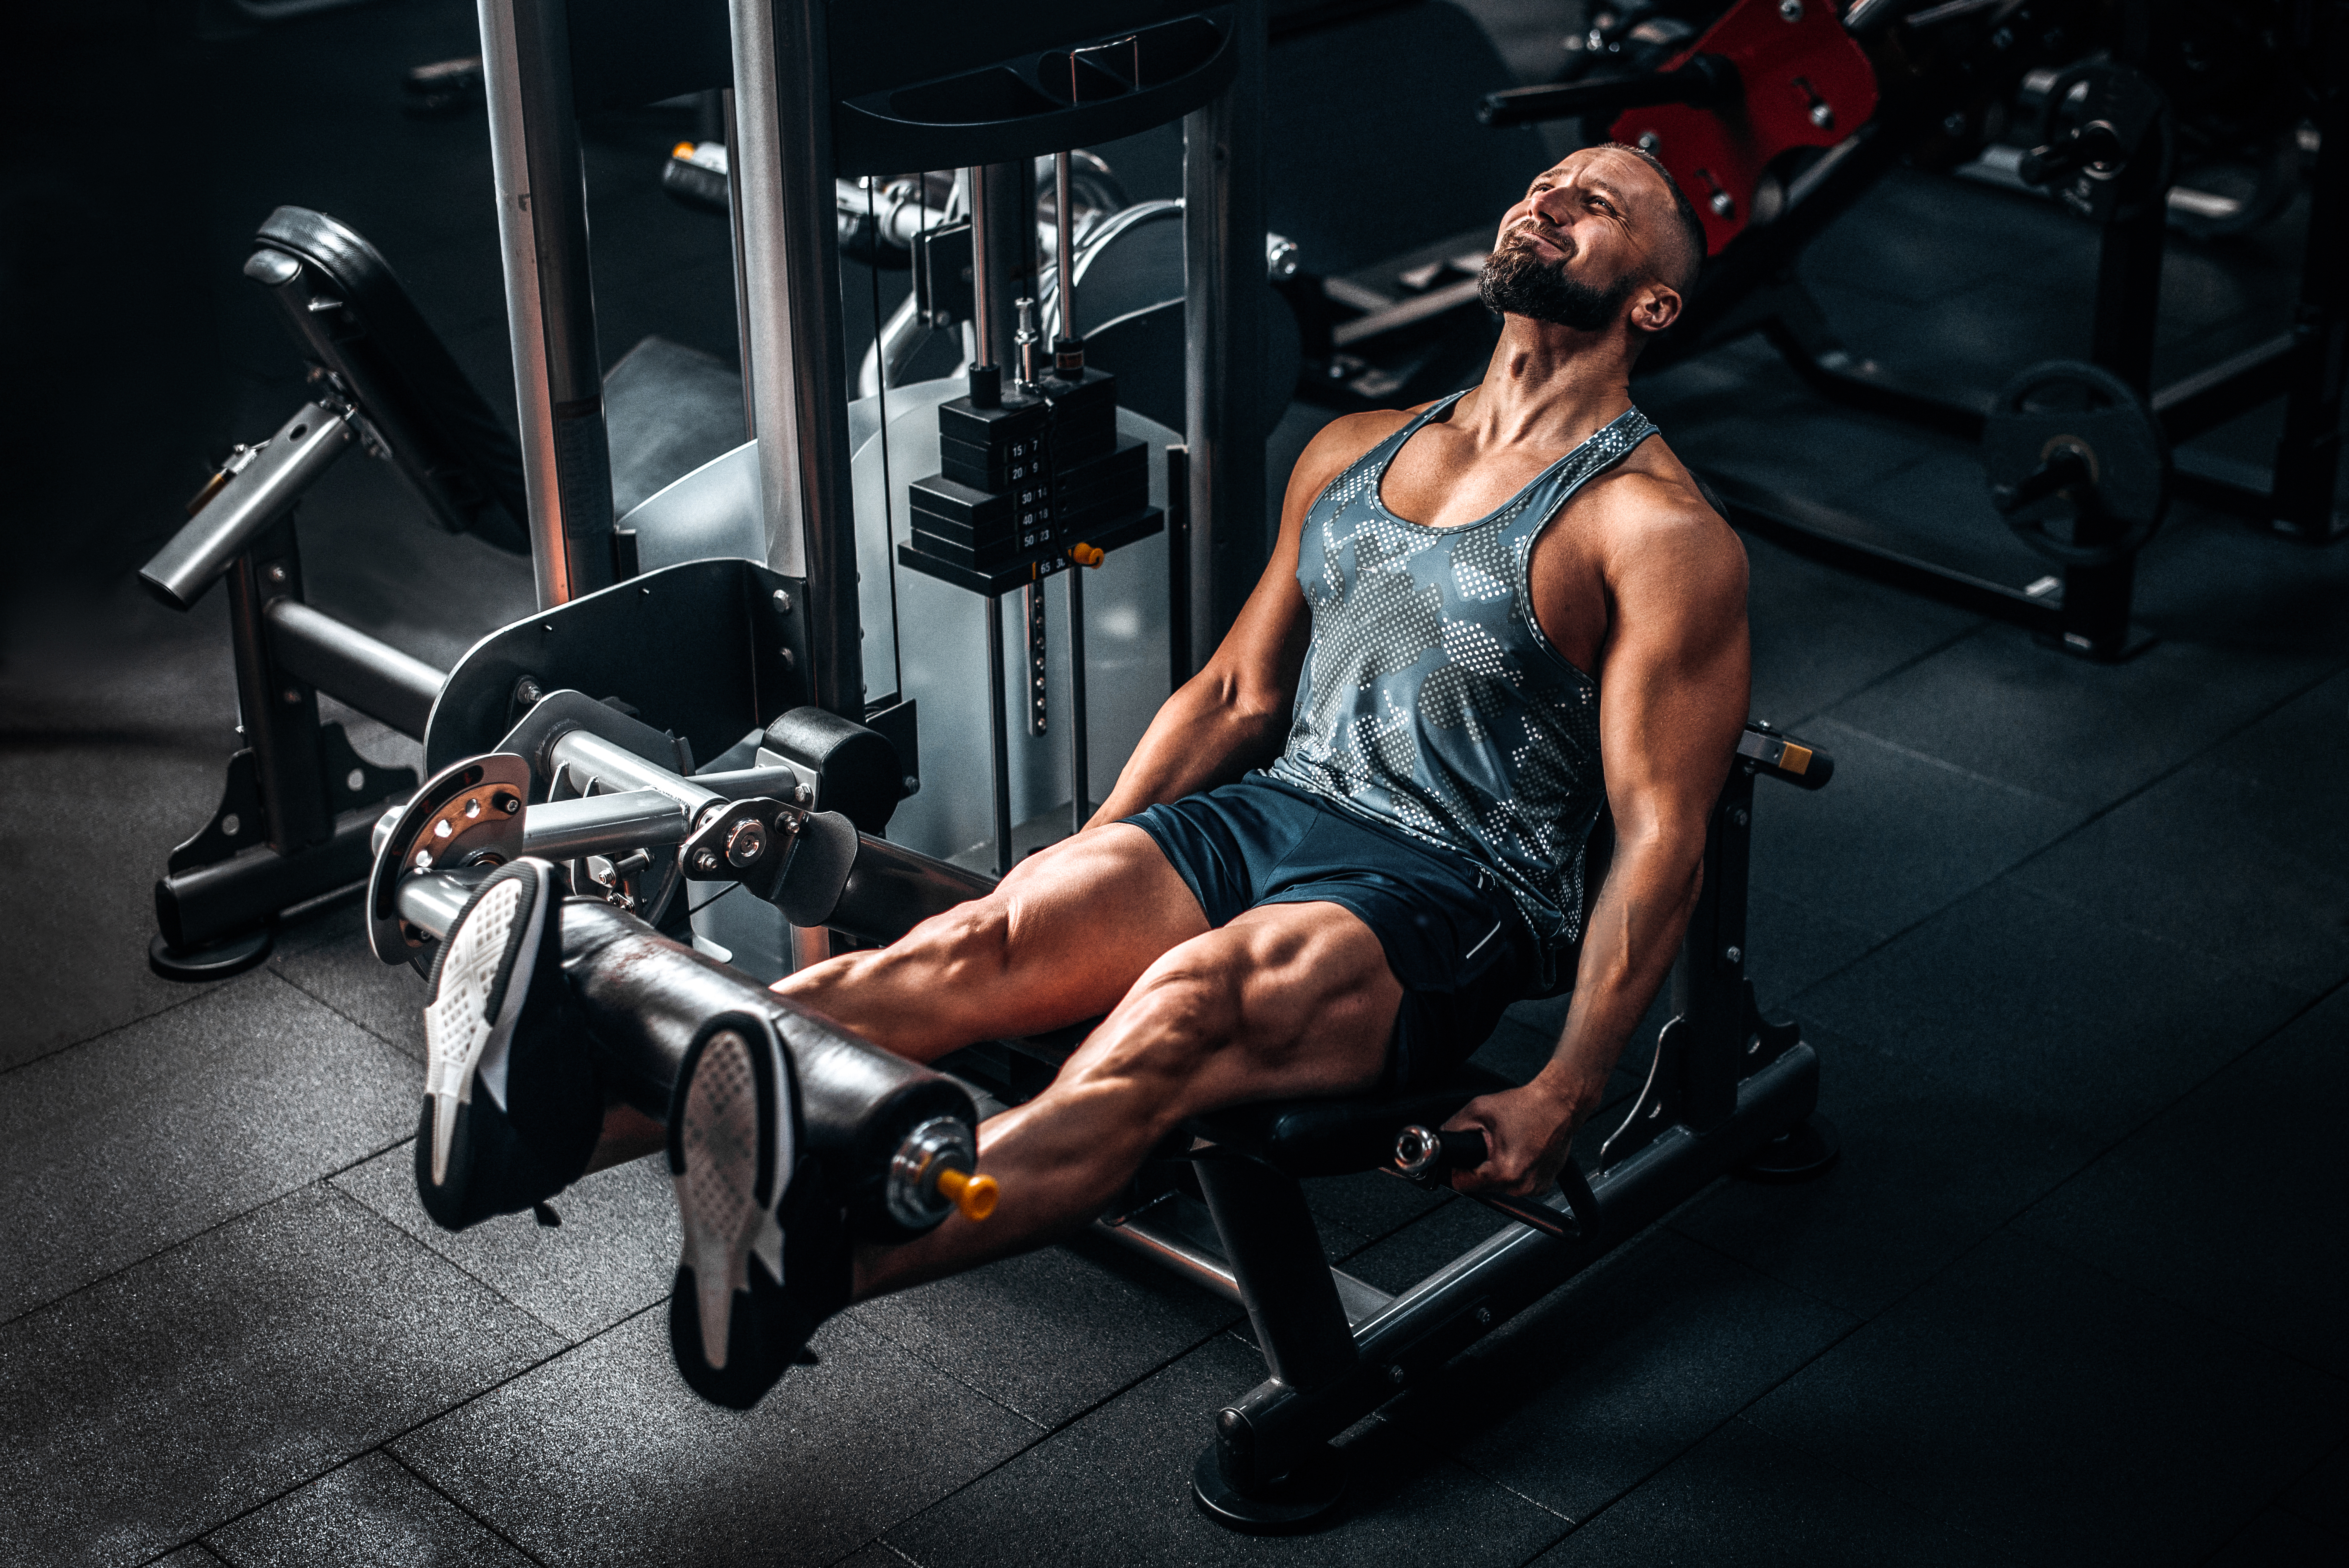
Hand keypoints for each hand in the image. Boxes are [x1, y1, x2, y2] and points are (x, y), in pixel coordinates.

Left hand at [1442, 1079, 1588, 1196]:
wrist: (1560, 1102)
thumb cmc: (1529, 1105)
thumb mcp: (1479, 1109)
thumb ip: (1453, 1127)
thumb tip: (1440, 1138)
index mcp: (1505, 1171)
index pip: (1463, 1185)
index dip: (1457, 1169)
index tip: (1461, 1158)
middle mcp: (1523, 1184)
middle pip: (1482, 1187)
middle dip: (1480, 1167)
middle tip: (1489, 1145)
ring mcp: (1536, 1186)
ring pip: (1500, 1187)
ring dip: (1497, 1170)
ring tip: (1506, 1146)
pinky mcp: (1544, 1184)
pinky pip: (1518, 1184)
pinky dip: (1514, 1170)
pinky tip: (1519, 1151)